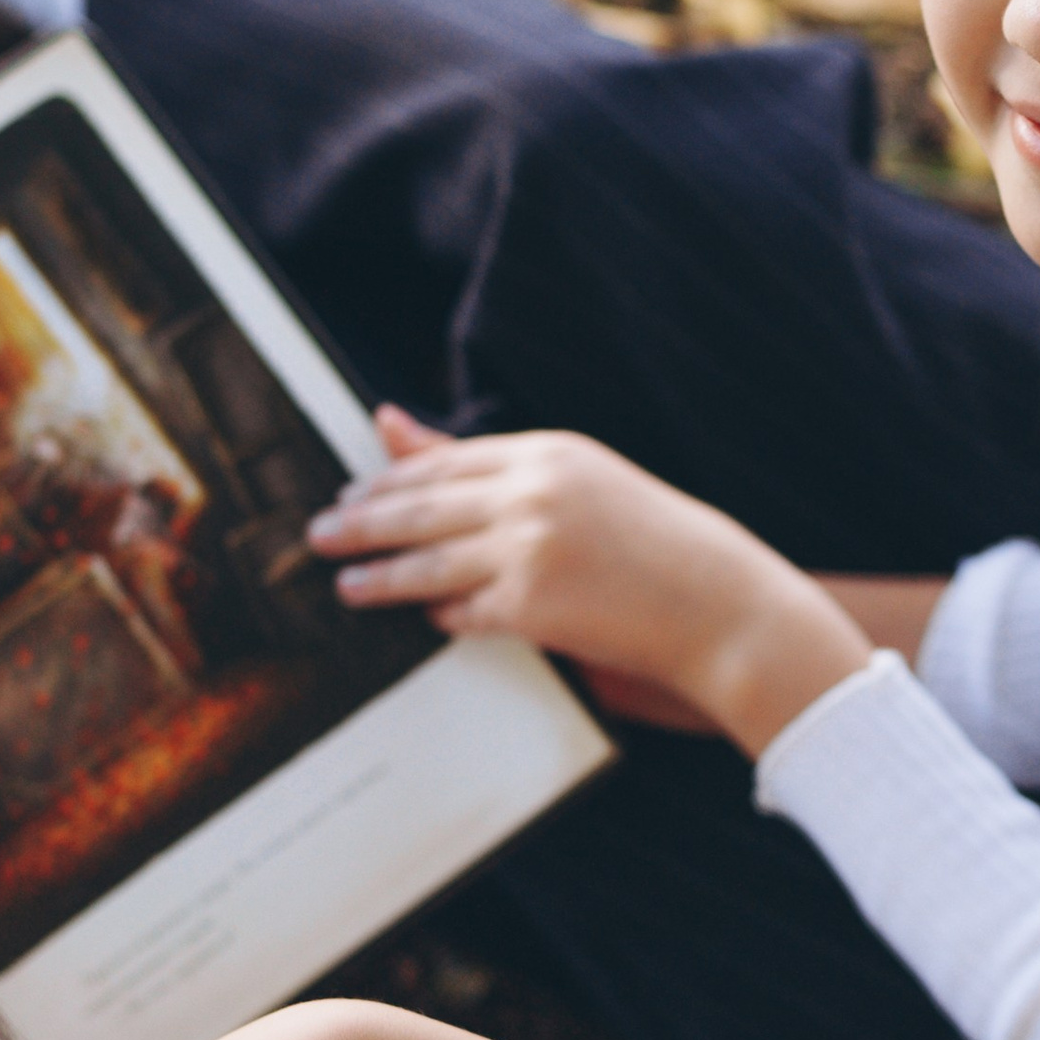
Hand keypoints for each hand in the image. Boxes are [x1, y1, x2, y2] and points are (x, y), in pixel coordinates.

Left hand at [310, 408, 870, 755]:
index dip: (388, 480)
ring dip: (377, 575)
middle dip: (361, 522)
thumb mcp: (581, 483)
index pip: (442, 462)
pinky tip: (416, 619)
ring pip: (426, 561)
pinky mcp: (531, 605)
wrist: (721, 604)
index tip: (351, 491)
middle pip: (418, 505)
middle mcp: (533, 491)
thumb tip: (389, 421)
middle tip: (319, 534)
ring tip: (343, 584)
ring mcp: (529, 548)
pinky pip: (461, 611)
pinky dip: (436, 615)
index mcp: (549, 452)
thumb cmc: (655, 543)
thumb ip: (491, 464)